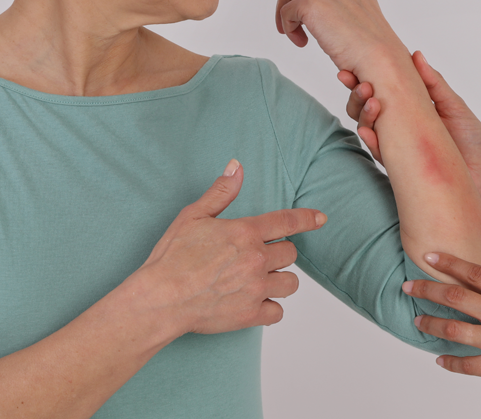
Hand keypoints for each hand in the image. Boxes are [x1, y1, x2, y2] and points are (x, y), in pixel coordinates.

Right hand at [132, 159, 326, 334]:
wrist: (159, 300)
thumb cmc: (171, 257)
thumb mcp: (192, 216)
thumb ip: (220, 192)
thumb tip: (237, 166)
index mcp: (245, 233)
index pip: (287, 221)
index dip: (307, 219)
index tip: (321, 219)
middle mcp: (257, 259)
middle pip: (290, 254)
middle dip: (279, 254)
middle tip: (258, 258)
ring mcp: (256, 288)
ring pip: (291, 283)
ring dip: (280, 280)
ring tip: (260, 280)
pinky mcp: (251, 314)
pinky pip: (278, 312)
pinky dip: (269, 308)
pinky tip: (254, 303)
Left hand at [274, 0, 406, 78]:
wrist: (379, 60)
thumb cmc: (373, 50)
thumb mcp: (359, 20)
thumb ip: (342, 9)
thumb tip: (323, 17)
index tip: (311, 21)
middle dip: (293, 1)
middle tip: (293, 26)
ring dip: (285, 11)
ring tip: (292, 34)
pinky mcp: (312, 4)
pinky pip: (286, 12)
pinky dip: (288, 28)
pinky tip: (302, 43)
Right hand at [338, 52, 480, 253]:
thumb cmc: (474, 146)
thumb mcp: (455, 107)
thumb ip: (434, 84)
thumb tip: (416, 55)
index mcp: (414, 109)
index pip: (385, 91)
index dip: (368, 78)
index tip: (355, 66)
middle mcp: (402, 127)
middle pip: (370, 106)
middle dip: (358, 92)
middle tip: (355, 80)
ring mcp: (399, 146)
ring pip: (369, 127)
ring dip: (363, 112)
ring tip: (370, 100)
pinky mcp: (399, 166)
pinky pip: (379, 151)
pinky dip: (371, 139)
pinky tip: (367, 129)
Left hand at [402, 252, 480, 407]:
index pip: (476, 273)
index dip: (449, 263)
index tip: (430, 256)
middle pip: (456, 297)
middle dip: (427, 289)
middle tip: (409, 286)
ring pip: (454, 329)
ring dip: (431, 324)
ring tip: (418, 320)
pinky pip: (466, 365)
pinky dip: (450, 362)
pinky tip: (441, 360)